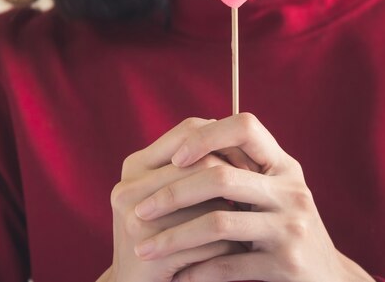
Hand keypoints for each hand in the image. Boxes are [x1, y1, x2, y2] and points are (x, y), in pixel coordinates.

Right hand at [104, 118, 247, 281]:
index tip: (249, 163)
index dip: (226, 143)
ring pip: (211, 205)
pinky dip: (231, 248)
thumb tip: (239, 143)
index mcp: (135, 166)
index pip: (189, 130)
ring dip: (236, 217)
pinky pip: (210, 242)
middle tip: (256, 194)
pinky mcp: (150, 254)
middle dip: (236, 181)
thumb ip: (196, 167)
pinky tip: (239, 252)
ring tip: (250, 224)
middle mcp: (128, 189)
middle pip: (203, 165)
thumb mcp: (175, 196)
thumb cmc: (167, 236)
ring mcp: (136, 221)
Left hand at [133, 113, 374, 281]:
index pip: (245, 128)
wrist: (326, 277)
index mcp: (284, 167)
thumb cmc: (284, 228)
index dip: (207, 136)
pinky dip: (196, 271)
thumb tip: (181, 144)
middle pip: (221, 177)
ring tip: (144, 248)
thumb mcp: (273, 192)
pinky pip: (228, 264)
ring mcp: (292, 228)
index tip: (174, 158)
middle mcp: (291, 191)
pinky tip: (176, 277)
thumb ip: (240, 169)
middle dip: (173, 194)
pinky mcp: (286, 264)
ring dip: (173, 237)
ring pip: (219, 223)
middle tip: (138, 210)